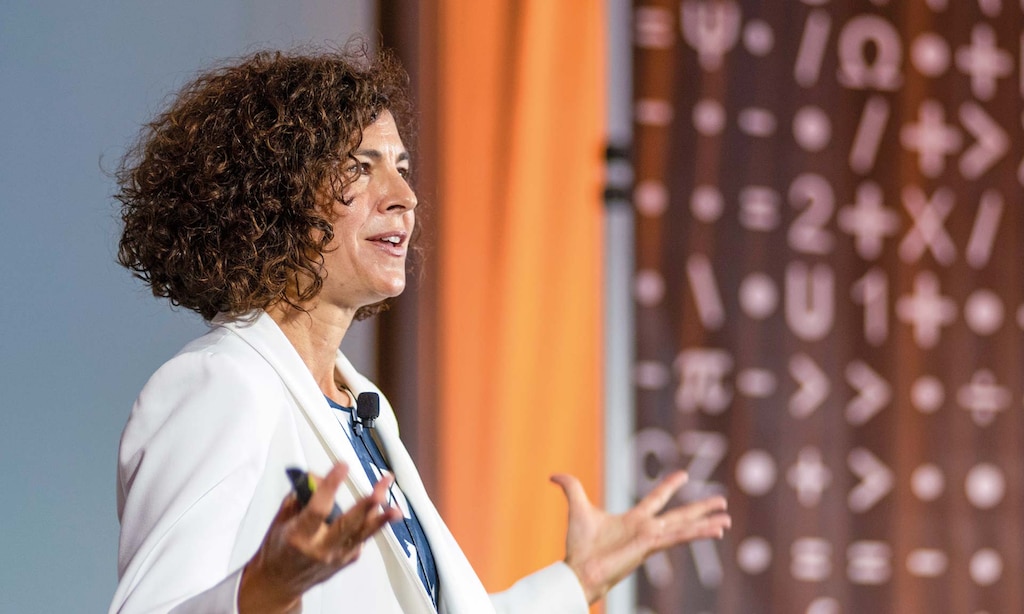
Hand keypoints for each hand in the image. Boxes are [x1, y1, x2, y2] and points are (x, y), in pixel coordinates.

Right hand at [238, 463, 401, 612]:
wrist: (279, 582)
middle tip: (380, 490)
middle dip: (366, 506)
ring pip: (363, 535)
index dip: (331, 486)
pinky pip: (362, 538)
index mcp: (299, 536)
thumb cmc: (279, 547)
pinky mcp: (347, 560)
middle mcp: (320, 549)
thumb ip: (301, 496)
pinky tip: (381, 512)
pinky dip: (372, 524)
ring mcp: (336, 557)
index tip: (342, 467)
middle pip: (348, 525)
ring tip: (396, 509)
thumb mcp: (281, 518)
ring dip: (381, 519)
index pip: (318, 509)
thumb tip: (321, 477)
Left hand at [551, 471, 729, 603]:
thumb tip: (554, 474)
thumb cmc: (579, 546)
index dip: (670, 486)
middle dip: (701, 508)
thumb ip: (570, 487)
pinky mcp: (651, 546)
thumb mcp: (577, 507)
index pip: (657, 499)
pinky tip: (715, 530)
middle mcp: (647, 529)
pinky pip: (679, 537)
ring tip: (727, 520)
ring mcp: (651, 538)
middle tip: (723, 502)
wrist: (579, 569)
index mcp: (634, 520)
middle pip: (680, 514)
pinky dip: (697, 533)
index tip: (684, 475)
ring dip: (706, 523)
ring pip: (684, 526)